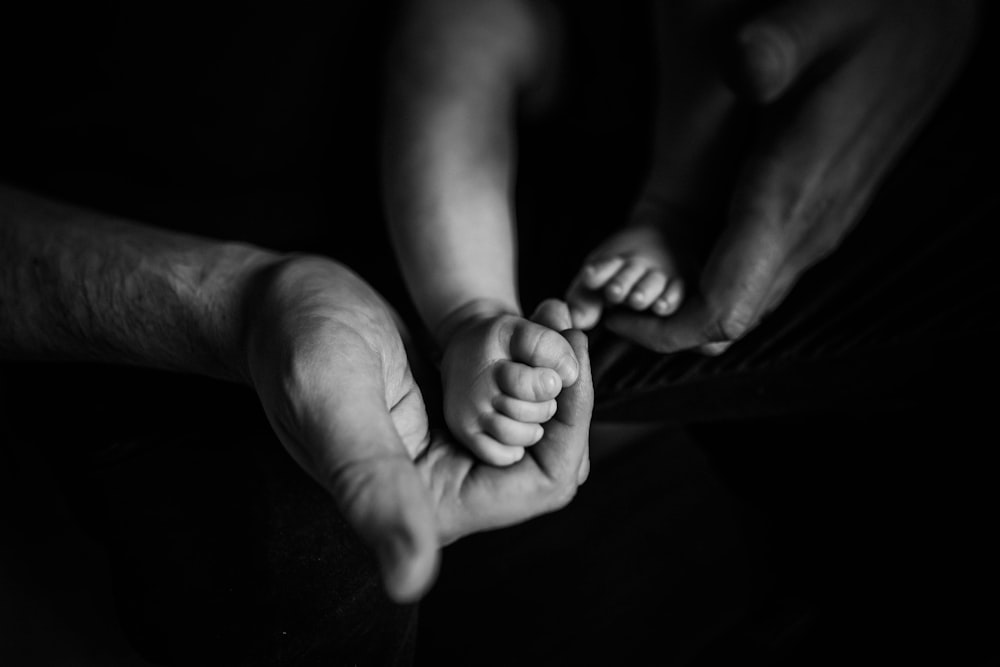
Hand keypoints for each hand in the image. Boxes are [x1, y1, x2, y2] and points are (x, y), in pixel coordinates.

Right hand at [243, 258, 590, 601]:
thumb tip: (410, 583)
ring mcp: (447, 451)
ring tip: (556, 317)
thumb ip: (370, 486)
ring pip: (537, 428)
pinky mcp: (451, 418)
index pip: (536, 487)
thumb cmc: (295, 342)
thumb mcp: (333, 402)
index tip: (574, 357)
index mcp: (419, 507)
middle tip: (567, 326)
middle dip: (570, 394)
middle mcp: (439, 489)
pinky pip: (517, 403)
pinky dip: (534, 364)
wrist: (278, 305)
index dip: (570, 428)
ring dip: (557, 376)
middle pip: (547, 458)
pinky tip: (538, 321)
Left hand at [606, 0, 978, 352]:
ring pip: (745, 298)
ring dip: (687, 301)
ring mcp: (814, 229)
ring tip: (636, 278)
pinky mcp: (815, 219)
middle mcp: (805, 229)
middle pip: (729, 317)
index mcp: (791, 196)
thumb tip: (742, 64)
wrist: (927, 33)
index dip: (663, 331)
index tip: (614, 315)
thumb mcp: (822, 17)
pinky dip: (712, 277)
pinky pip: (757, 271)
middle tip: (612, 298)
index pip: (725, 307)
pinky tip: (681, 250)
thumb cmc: (874, 23)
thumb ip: (776, 48)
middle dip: (665, 320)